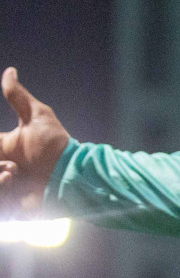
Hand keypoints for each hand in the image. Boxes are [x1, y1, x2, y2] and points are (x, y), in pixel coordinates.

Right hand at [0, 67, 69, 213]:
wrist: (74, 173)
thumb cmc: (57, 144)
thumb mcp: (36, 116)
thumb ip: (17, 96)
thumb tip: (10, 71)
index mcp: (2, 148)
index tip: (3, 154)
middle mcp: (2, 167)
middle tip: (9, 163)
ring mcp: (6, 187)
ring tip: (14, 172)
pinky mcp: (10, 206)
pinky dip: (1, 188)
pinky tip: (12, 181)